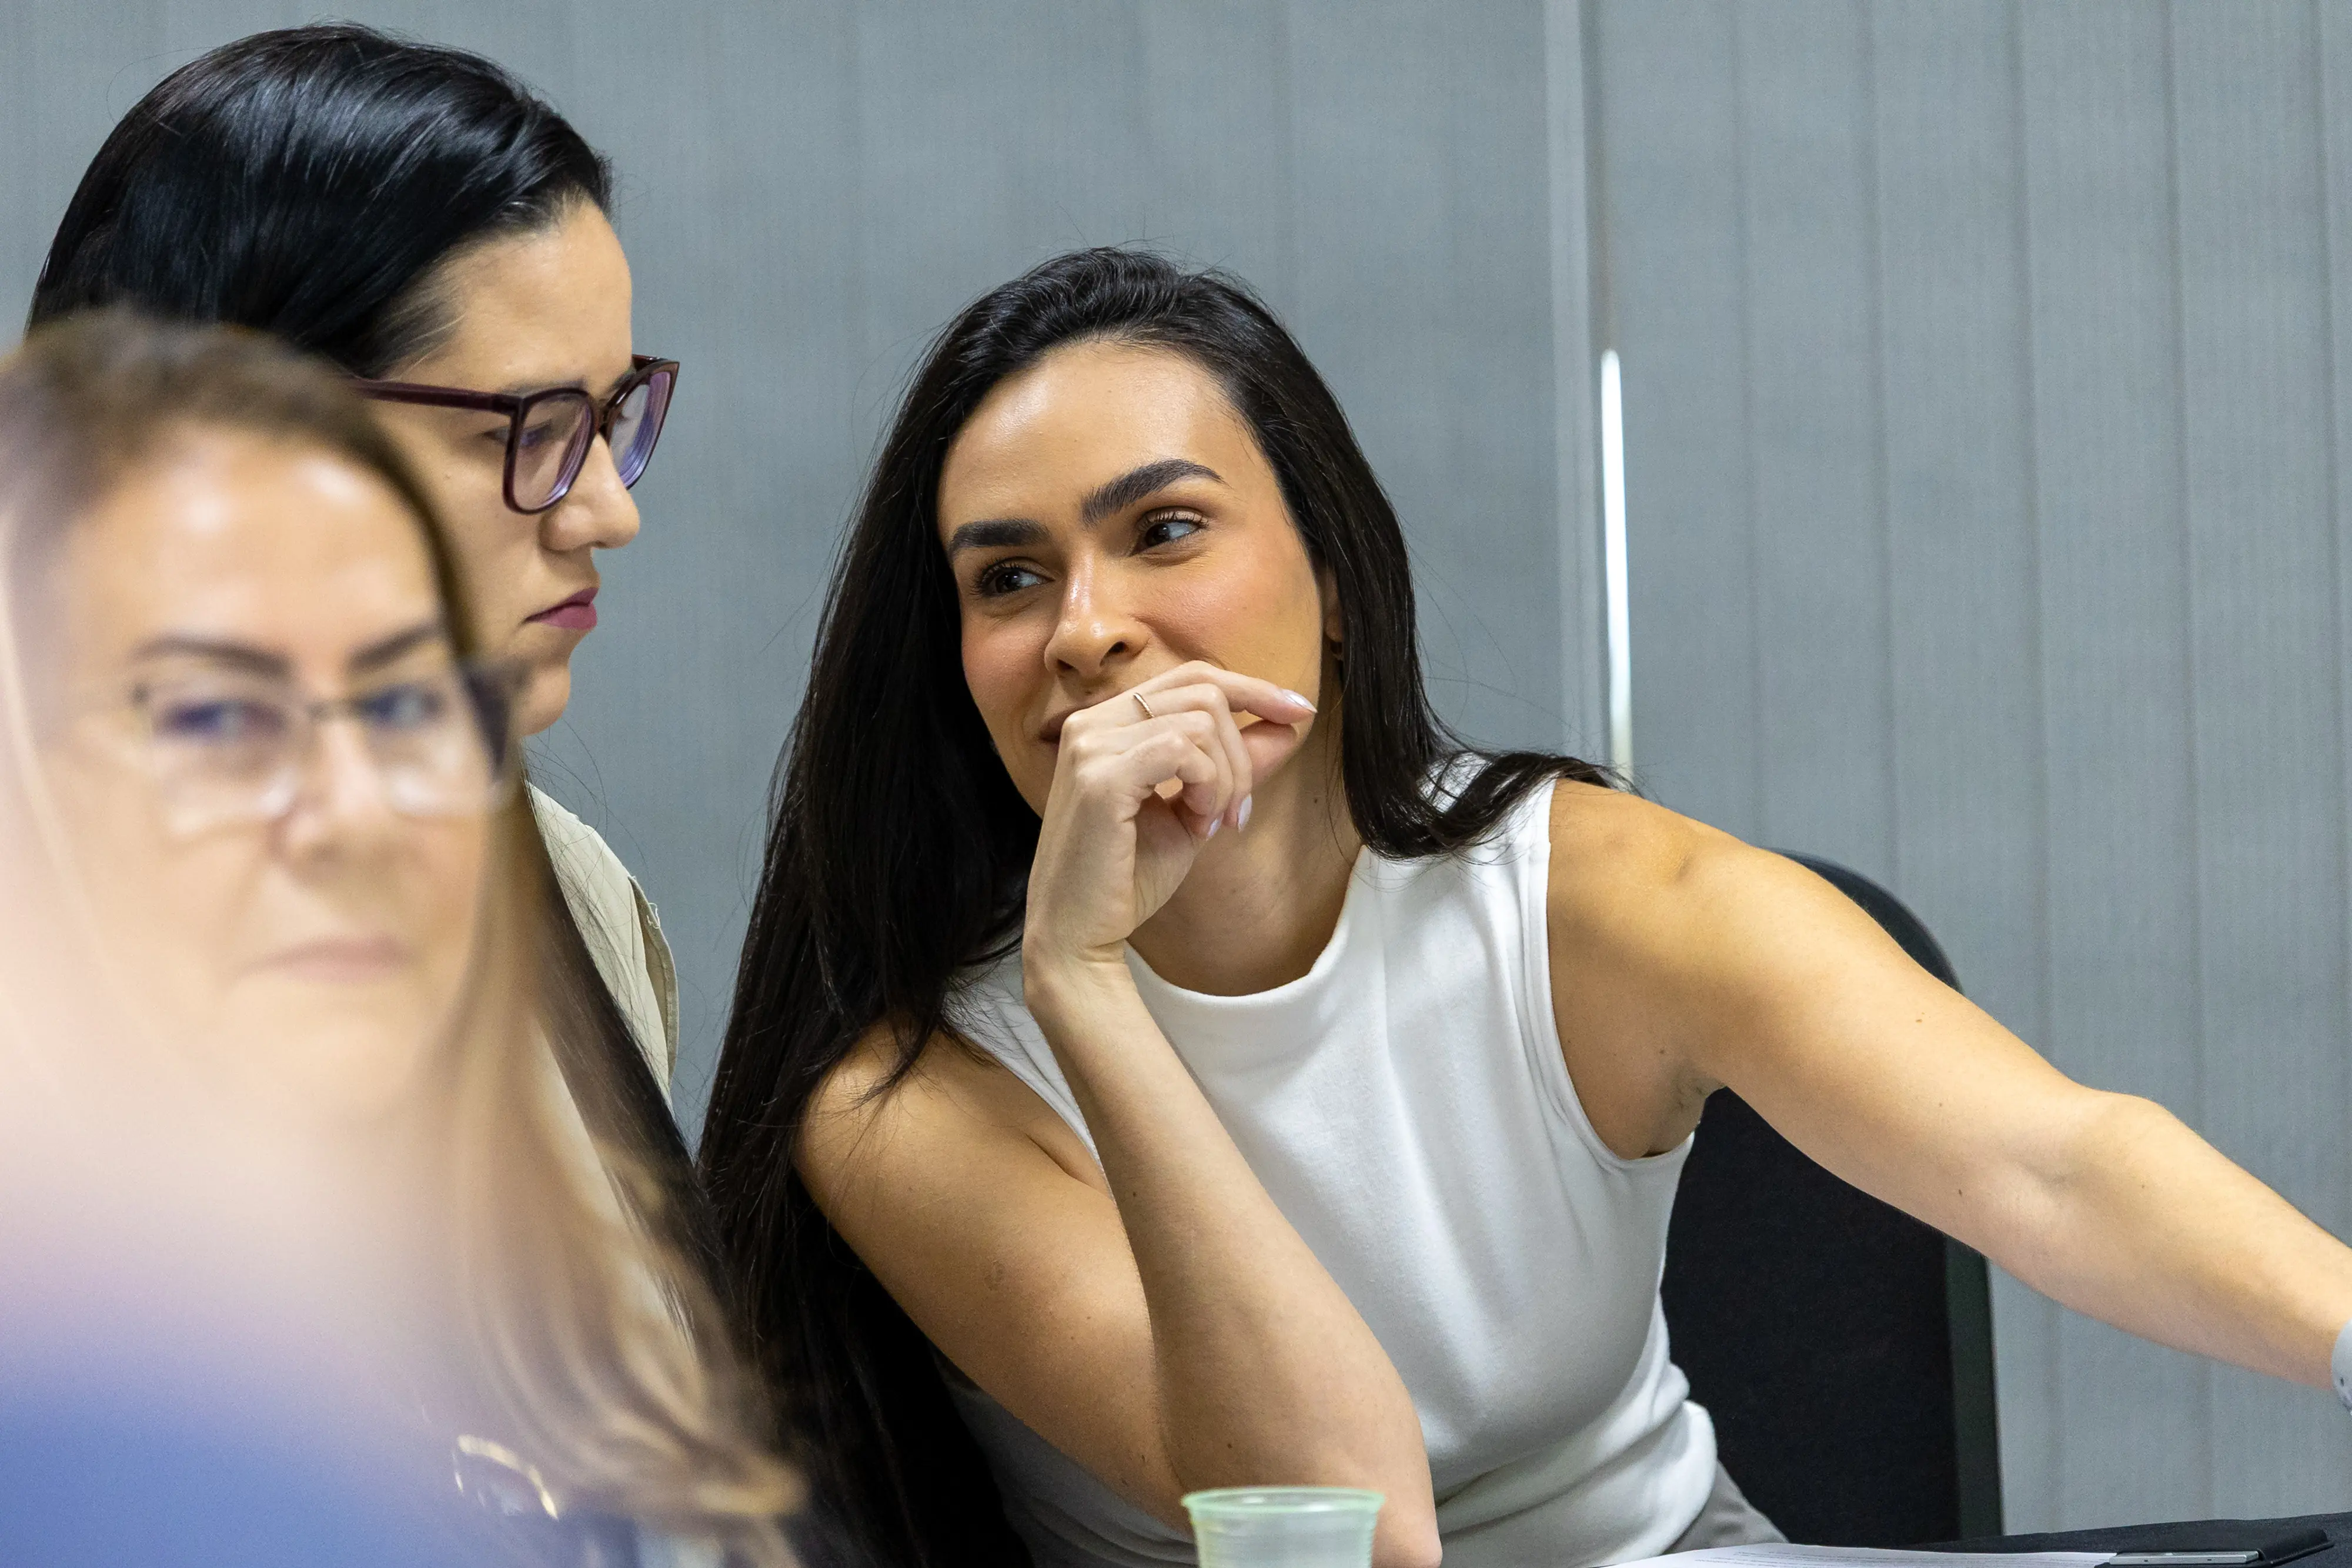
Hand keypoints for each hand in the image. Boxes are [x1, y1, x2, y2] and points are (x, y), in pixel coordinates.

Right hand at [1023, 663, 1315, 971]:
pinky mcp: (1099, 777)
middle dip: (1243, 751)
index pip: (1193, 676)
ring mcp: (1091, 745)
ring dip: (1227, 777)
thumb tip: (1290, 724)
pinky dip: (1208, 787)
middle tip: (1238, 813)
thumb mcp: (1196, 809)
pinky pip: (1182, 750)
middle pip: (1204, 691)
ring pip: (1201, 720)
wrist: (1078, 933)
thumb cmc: (1128, 875)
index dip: (1253, 688)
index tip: (1299, 713)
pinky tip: (1198, 825)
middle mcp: (1092, 722)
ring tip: (1211, 824)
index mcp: (1108, 722)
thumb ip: (1235, 764)